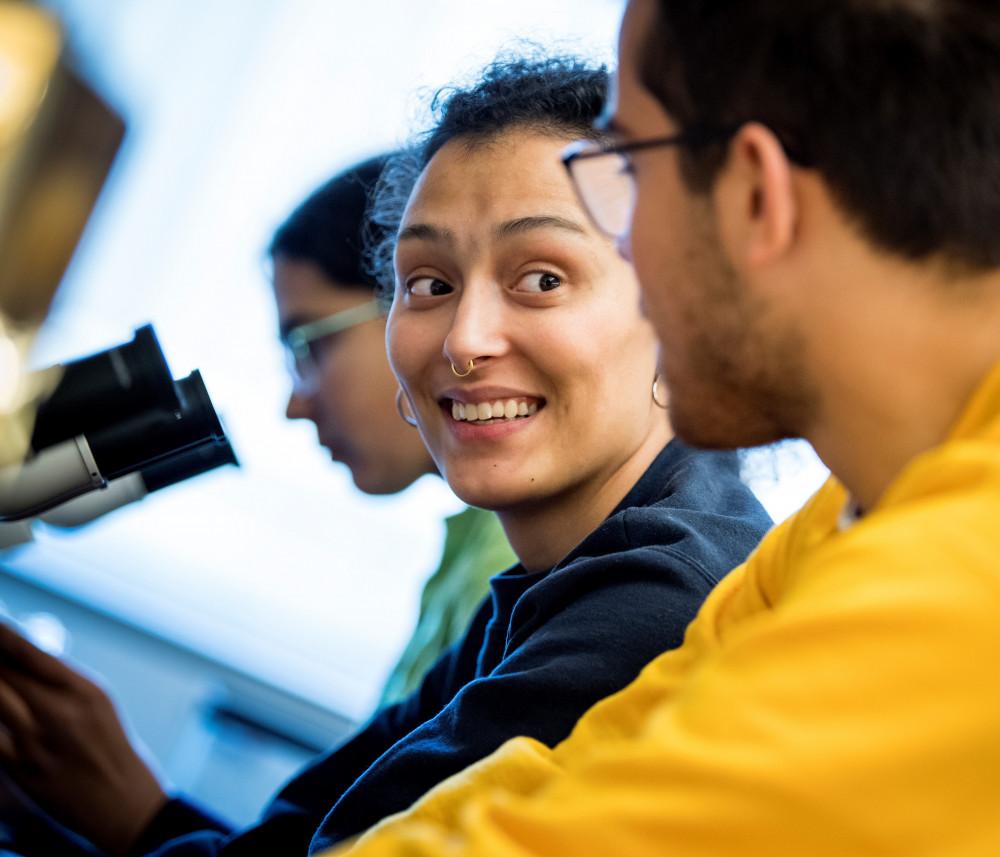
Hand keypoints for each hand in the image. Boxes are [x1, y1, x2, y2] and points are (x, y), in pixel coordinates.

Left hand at [0, 622, 167, 856]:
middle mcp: (59, 712)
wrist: (121, 801)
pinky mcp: (20, 769)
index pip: (30, 652)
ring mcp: (36, 742)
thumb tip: (23, 655)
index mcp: (84, 690)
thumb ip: (61, 679)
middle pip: (4, 674)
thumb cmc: (110, 746)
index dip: (2, 634)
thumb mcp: (98, 701)